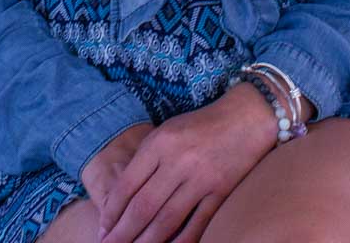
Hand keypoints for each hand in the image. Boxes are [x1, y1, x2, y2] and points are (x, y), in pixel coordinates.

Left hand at [96, 81, 277, 242]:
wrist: (246, 118)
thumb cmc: (200, 125)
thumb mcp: (167, 131)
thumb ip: (146, 160)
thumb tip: (121, 198)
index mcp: (161, 142)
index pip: (128, 184)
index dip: (112, 211)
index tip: (103, 228)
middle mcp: (178, 160)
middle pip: (143, 207)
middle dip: (122, 233)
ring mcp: (201, 178)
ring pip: (166, 221)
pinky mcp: (221, 193)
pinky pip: (196, 226)